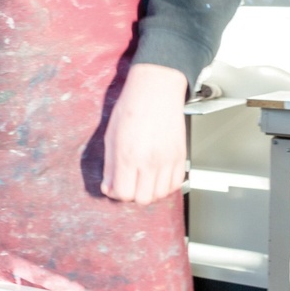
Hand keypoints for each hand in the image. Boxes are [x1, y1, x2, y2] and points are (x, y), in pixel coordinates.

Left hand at [102, 63, 188, 203]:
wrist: (155, 91)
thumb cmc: (130, 109)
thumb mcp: (110, 137)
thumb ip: (110, 166)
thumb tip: (108, 187)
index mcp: (128, 156)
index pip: (123, 193)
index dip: (116, 193)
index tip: (113, 186)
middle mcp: (150, 161)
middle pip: (143, 199)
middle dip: (132, 194)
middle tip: (127, 183)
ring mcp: (168, 160)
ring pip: (161, 194)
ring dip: (150, 192)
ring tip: (141, 180)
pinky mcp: (181, 156)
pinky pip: (176, 184)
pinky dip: (166, 186)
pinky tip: (156, 177)